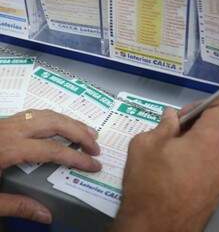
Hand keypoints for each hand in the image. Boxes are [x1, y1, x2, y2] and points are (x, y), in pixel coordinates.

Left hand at [0, 109, 101, 223]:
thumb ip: (16, 206)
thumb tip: (47, 216)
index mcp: (7, 148)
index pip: (52, 150)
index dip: (77, 157)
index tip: (95, 164)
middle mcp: (10, 129)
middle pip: (54, 123)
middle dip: (79, 132)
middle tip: (96, 146)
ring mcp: (6, 122)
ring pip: (46, 114)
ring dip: (70, 122)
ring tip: (88, 132)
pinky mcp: (3, 122)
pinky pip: (36, 114)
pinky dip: (55, 118)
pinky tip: (61, 126)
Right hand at [111, 102, 218, 231]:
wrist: (156, 229)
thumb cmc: (149, 182)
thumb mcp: (147, 144)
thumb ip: (164, 124)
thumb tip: (173, 117)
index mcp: (211, 141)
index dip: (200, 105)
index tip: (182, 116)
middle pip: (214, 131)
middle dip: (193, 129)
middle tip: (169, 139)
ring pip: (212, 151)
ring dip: (195, 148)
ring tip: (171, 160)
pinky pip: (212, 169)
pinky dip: (198, 165)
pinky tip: (178, 176)